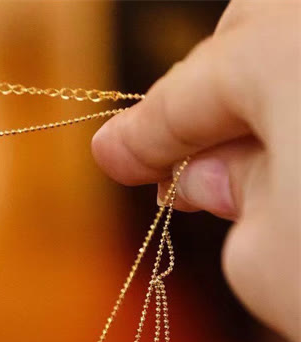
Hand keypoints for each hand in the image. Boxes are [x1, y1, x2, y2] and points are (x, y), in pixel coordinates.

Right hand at [91, 0, 299, 341]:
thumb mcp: (267, 260)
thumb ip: (228, 198)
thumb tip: (217, 172)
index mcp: (295, 43)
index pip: (189, 93)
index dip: (141, 136)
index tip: (112, 154)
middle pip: (257, 27)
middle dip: (217, 97)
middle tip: (194, 173)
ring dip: (282, 99)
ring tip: (271, 177)